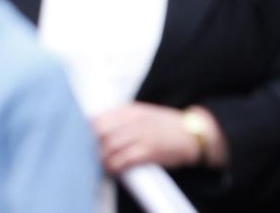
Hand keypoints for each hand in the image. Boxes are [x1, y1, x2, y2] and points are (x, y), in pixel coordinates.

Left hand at [92, 103, 212, 172]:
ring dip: (103, 157)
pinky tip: (113, 168)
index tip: (87, 138)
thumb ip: (124, 118)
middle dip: (95, 144)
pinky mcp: (150, 151)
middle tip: (94, 152)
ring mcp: (142, 136)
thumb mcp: (143, 113)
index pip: (100, 118)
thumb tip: (102, 127)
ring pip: (111, 146)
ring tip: (103, 162)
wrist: (191, 133)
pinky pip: (125, 159)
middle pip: (102, 132)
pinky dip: (115, 165)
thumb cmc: (166, 125)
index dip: (90, 130)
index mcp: (131, 110)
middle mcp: (134, 121)